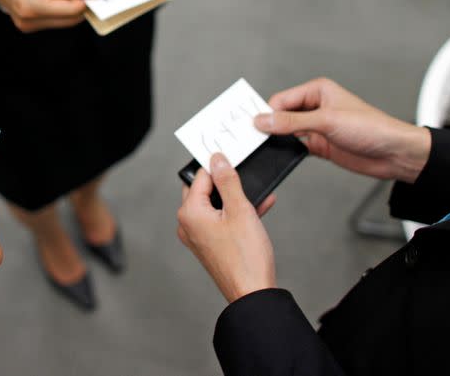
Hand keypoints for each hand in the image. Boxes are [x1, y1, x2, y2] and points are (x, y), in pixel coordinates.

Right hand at [0, 0, 93, 32]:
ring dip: (69, 8)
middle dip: (79, 5)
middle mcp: (29, 21)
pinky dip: (59, 10)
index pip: (71, 11)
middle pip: (70, 20)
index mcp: (32, 6)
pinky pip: (53, 21)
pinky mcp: (27, 26)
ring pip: (63, 22)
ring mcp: (27, 26)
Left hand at [178, 154, 275, 303]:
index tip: (233, 156)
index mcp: (189, 213)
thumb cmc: (245, 257)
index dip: (218, 165)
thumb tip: (217, 159)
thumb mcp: (240, 210)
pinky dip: (238, 213)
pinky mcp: (211, 245)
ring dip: (237, 197)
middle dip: (226, 180)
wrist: (252, 294)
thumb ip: (228, 181)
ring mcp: (198, 236)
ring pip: (216, 205)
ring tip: (259, 192)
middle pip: (205, 190)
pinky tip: (261, 206)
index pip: (201, 176)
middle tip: (244, 171)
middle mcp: (188, 224)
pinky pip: (222, 220)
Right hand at [254, 78, 430, 182]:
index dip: (267, 112)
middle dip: (270, 125)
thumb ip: (291, 121)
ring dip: (278, 138)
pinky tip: (280, 154)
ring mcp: (317, 127)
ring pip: (287, 130)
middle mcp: (315, 107)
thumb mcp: (327, 121)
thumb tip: (263, 120)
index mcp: (317, 91)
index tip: (253, 126)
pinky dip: (286, 150)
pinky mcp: (320, 145)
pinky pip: (295, 146)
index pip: (281, 99)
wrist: (395, 154)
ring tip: (263, 146)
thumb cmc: (372, 128)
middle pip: (281, 114)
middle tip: (253, 137)